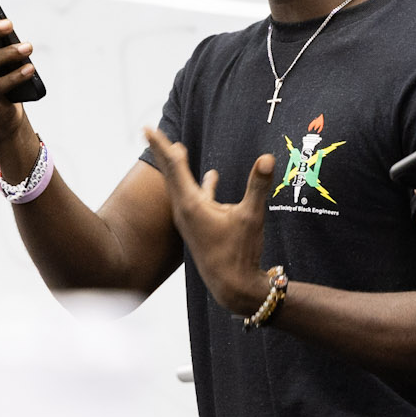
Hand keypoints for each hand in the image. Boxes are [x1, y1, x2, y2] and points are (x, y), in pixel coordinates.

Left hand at [143, 126, 273, 315]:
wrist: (232, 288)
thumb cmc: (239, 253)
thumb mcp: (251, 216)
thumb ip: (258, 185)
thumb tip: (268, 158)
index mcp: (191, 204)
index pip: (173, 166)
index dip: (161, 145)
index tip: (148, 128)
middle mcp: (184, 211)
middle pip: (172, 173)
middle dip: (165, 151)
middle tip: (152, 132)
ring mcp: (190, 220)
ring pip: (182, 187)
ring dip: (180, 168)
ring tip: (178, 151)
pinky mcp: (199, 228)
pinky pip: (196, 198)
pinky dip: (201, 185)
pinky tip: (213, 178)